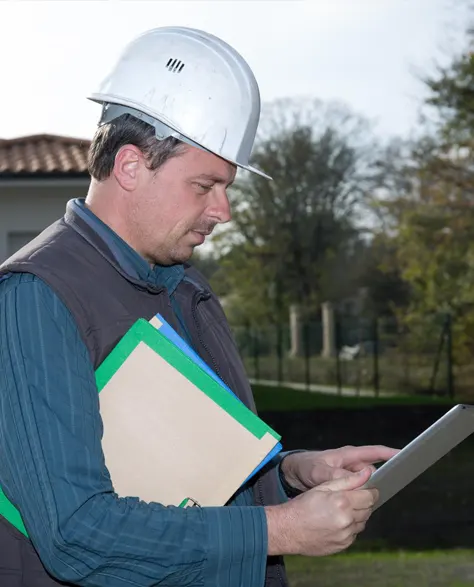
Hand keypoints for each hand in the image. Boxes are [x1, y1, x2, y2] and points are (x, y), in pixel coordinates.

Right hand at [266, 467, 377, 556]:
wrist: (289, 529)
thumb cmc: (303, 505)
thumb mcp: (323, 486)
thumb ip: (348, 480)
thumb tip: (367, 473)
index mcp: (343, 502)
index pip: (370, 496)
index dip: (370, 491)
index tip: (367, 488)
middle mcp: (347, 520)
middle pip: (368, 509)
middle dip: (364, 502)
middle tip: (350, 498)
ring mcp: (346, 535)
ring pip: (363, 522)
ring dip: (358, 515)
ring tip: (341, 510)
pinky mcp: (343, 545)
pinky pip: (354, 533)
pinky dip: (350, 527)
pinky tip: (337, 521)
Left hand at [281, 445, 398, 492]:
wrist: (293, 475)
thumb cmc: (306, 467)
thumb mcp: (319, 471)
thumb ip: (337, 475)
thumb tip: (358, 479)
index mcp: (349, 455)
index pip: (374, 452)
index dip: (390, 453)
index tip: (406, 455)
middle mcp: (353, 465)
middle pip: (376, 469)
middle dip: (387, 476)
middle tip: (399, 482)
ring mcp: (351, 476)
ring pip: (368, 484)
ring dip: (374, 490)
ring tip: (382, 497)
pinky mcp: (347, 487)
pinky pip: (360, 492)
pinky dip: (364, 498)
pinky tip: (367, 507)